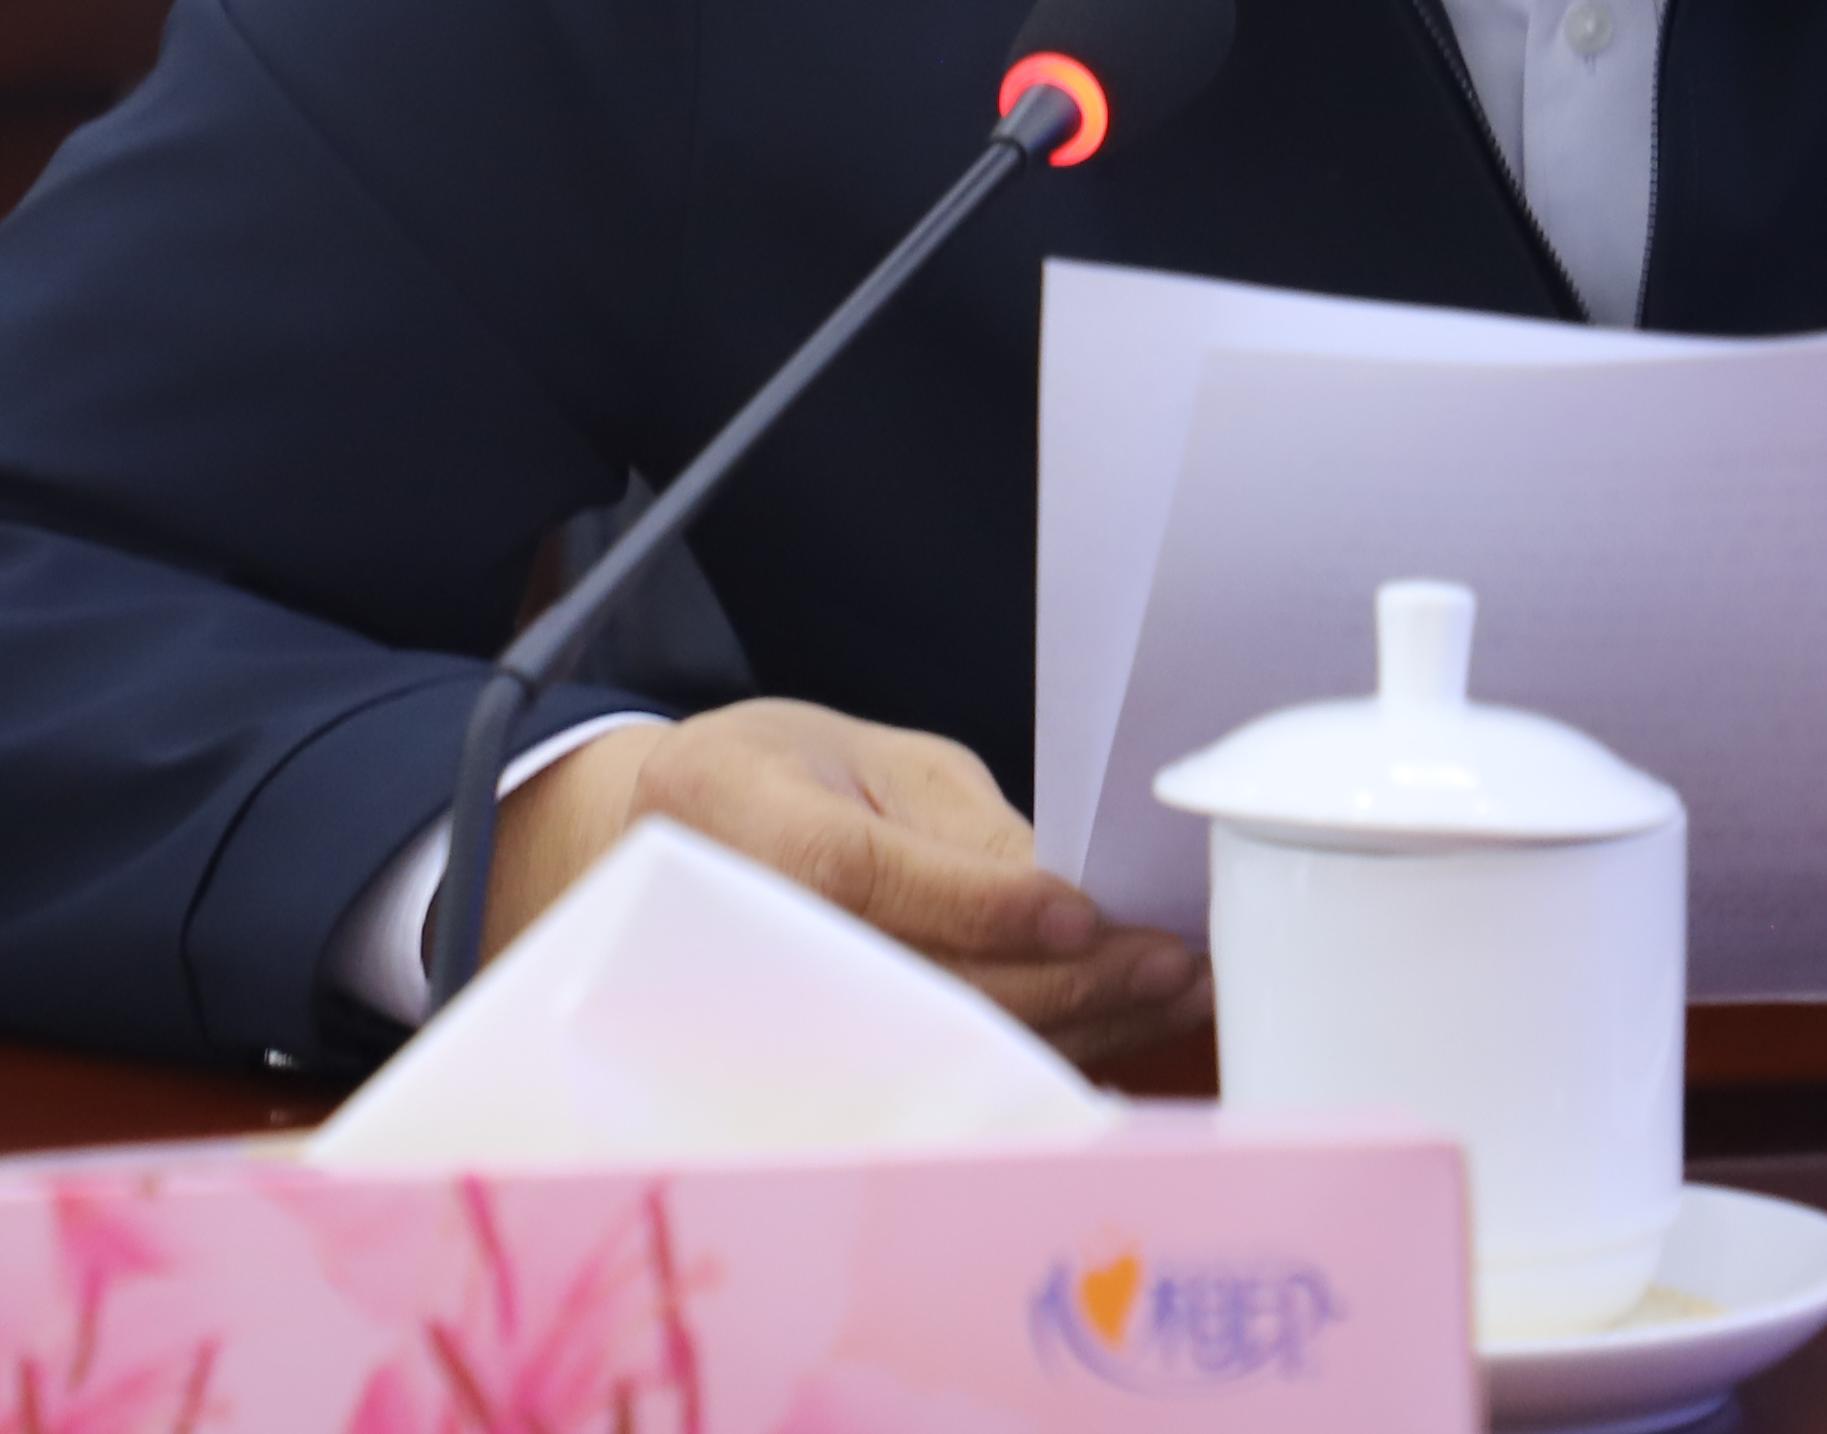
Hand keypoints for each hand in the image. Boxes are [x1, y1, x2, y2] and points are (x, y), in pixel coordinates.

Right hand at [486, 699, 1210, 1056]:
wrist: (656, 843)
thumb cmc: (778, 780)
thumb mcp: (866, 758)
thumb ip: (955, 828)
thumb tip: (1066, 903)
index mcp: (731, 803)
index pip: (859, 873)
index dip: (975, 903)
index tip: (1086, 915)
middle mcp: (729, 913)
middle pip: (907, 978)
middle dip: (1058, 983)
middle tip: (1169, 963)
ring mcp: (753, 1004)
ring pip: (929, 1039)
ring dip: (1068, 1026)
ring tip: (1171, 993)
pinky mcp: (796, 1056)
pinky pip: (923, 1068)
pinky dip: (1030, 1055)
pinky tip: (1112, 1034)